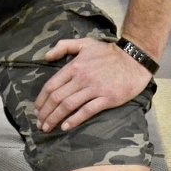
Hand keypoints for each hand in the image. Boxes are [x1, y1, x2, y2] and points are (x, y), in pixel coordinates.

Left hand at [34, 39, 152, 133]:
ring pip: (68, 106)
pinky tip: (66, 127)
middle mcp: (81, 78)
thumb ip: (63, 46)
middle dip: (45, 113)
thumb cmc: (108, 52)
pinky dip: (74, 120)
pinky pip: (87, 111)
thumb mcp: (84, 43)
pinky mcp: (107, 98)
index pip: (51, 85)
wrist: (134, 58)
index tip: (36, 110)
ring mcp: (94, 89)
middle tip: (39, 123)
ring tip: (47, 127)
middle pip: (57, 98)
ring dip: (55, 118)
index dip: (41, 100)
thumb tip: (46, 56)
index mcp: (74, 66)